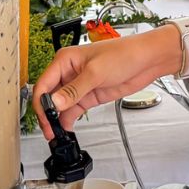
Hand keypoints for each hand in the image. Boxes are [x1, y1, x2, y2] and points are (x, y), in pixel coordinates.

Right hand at [32, 26, 176, 136]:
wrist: (147, 60)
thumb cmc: (124, 54)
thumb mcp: (96, 72)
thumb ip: (75, 90)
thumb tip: (55, 102)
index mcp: (65, 60)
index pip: (44, 84)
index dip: (41, 103)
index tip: (45, 118)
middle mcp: (69, 72)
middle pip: (50, 97)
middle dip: (47, 114)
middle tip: (50, 130)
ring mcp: (79, 86)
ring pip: (60, 106)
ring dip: (57, 120)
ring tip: (56, 134)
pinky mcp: (89, 95)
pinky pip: (72, 110)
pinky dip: (68, 120)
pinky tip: (66, 129)